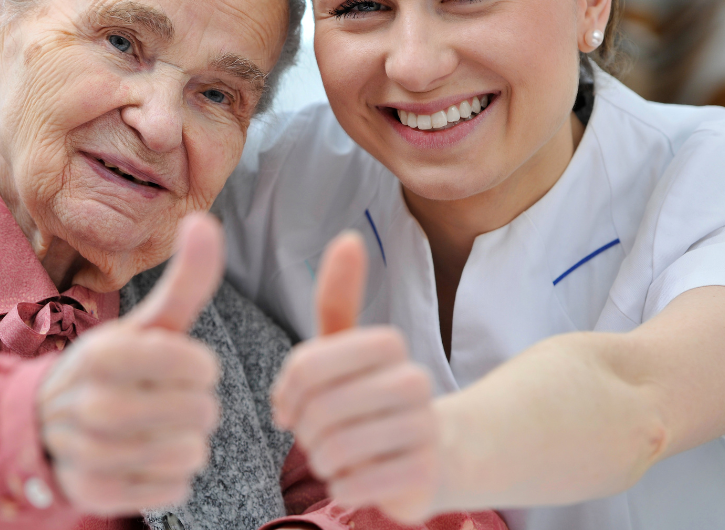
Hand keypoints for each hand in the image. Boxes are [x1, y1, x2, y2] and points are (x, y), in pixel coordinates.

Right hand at [36, 213, 223, 515]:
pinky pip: (172, 490)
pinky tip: (144, 457)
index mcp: (104, 353)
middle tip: (164, 399)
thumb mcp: (149, 322)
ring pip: (189, 454)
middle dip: (195, 405)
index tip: (178, 365)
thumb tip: (204, 218)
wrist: (46, 423)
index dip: (200, 367)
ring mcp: (89, 453)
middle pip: (201, 413)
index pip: (200, 367)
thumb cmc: (116, 367)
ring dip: (186, 442)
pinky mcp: (94, 494)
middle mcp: (91, 404)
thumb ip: (186, 278)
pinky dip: (169, 476)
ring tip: (156, 427)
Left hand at [271, 232, 440, 523]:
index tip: (294, 405)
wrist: (435, 455)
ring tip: (337, 457)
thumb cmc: (372, 398)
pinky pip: (353, 485)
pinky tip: (357, 479)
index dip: (289, 392)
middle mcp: (413, 381)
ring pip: (334, 449)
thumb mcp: (348, 347)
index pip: (305, 367)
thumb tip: (347, 237)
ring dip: (323, 461)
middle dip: (306, 432)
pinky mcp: (424, 475)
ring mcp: (423, 429)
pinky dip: (342, 487)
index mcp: (389, 344)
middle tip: (319, 436)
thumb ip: (338, 298)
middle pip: (318, 410)